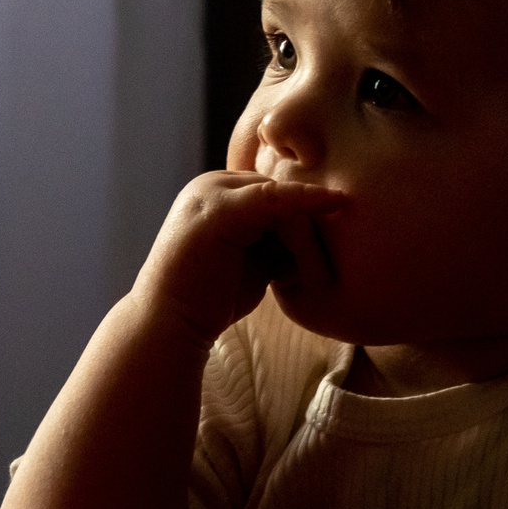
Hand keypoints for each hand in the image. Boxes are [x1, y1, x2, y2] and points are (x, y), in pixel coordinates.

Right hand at [131, 170, 347, 343]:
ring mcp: (212, 194)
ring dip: (307, 220)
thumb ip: (275, 241)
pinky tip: (336, 202)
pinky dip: (307, 198)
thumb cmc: (210, 299)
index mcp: (214, 195)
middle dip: (305, 218)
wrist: (171, 322)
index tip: (331, 238)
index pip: (270, 192)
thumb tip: (315, 235)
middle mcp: (210, 185)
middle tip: (327, 251)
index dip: (301, 213)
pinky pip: (274, 197)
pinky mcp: (220, 209)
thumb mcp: (251, 260)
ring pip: (279, 193)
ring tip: (323, 253)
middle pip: (277, 189)